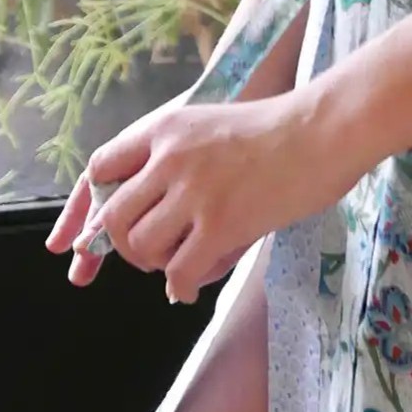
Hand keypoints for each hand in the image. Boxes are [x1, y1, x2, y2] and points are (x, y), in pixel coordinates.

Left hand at [44, 88, 361, 303]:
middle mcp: (169, 157)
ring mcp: (193, 191)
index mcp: (165, 127)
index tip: (88, 235)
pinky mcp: (220, 223)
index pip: (100, 168)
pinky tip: (190, 286)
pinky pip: (179, 271)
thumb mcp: (211, 125)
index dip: (88, 207)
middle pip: (111, 217)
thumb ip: (177, 158)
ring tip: (178, 264)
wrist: (323, 128)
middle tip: (149, 253)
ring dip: (154, 264)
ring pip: (139, 247)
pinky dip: (181, 286)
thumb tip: (152, 208)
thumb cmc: (279, 127)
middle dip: (121, 246)